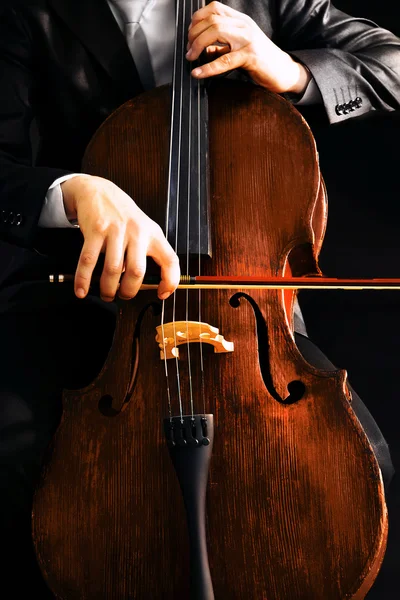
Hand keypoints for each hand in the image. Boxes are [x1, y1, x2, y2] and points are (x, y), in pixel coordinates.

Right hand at [61, 175, 179, 301]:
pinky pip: (89, 261)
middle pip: (137, 271)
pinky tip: (82, 290)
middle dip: (129, 291)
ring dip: (108, 288)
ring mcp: (116, 231)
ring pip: (113, 269)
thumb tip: (138, 284)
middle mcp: (137, 232)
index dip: (170, 280)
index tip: (162, 293)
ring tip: (107, 294)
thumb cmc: (123, 215)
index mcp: (153, 234)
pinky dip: (84, 279)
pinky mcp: (95, 230)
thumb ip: (145, 253)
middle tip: (123, 295)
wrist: (99, 191)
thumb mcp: (143, 229)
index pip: (170, 260)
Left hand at [187, 1, 310, 94]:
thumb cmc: (261, 61)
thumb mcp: (239, 48)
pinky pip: (224, 60)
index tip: (190, 35)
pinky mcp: (250, 56)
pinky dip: (208, 68)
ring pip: (215, 32)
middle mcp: (244, 25)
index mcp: (241, 20)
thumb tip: (203, 48)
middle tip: (189, 50)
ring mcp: (248, 39)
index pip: (214, 8)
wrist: (284, 72)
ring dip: (197, 45)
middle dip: (194, 34)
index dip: (197, 19)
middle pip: (211, 19)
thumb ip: (222, 45)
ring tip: (191, 58)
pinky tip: (198, 73)